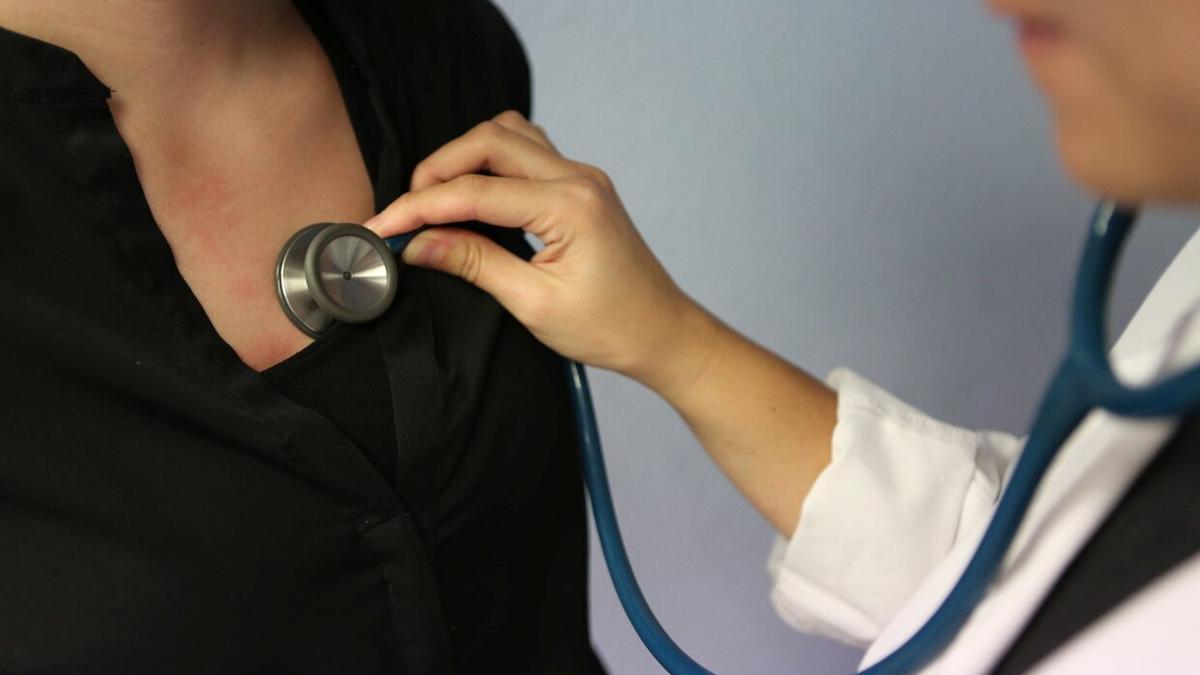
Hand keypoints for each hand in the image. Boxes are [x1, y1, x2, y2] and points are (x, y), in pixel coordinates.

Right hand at [364, 111, 715, 391]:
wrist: (662, 333)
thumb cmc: (610, 327)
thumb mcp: (534, 304)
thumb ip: (474, 264)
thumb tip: (418, 244)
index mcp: (569, 206)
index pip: (475, 192)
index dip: (419, 208)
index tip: (383, 228)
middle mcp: (578, 178)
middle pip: (489, 141)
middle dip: (438, 170)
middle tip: (407, 212)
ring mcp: (582, 177)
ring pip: (508, 136)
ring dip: (465, 159)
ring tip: (435, 201)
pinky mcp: (581, 186)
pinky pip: (527, 152)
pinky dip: (491, 164)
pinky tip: (474, 196)